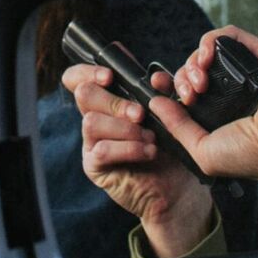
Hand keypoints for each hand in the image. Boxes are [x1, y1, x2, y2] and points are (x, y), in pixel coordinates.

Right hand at [62, 63, 211, 257]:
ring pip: (91, 121)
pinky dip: (129, 148)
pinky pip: (101, 150)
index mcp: (109, 100)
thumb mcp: (168, 114)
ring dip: (125, 128)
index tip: (110, 77)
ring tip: (150, 138)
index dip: (88, 72)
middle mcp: (95, 118)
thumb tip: (155, 78)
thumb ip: (162, 92)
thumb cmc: (172, 147)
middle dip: (115, 101)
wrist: (178, 186)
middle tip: (140, 115)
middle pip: (84, 94)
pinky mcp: (94, 166)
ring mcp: (91, 142)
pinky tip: (148, 152)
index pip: (79, 78)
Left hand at [149, 26, 257, 183]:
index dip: (167, 86)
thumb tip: (156, 102)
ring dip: (193, 62)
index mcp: (216, 116)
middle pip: (189, 71)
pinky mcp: (256, 54)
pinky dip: (209, 41)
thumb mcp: (202, 150)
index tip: (157, 85)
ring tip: (200, 82)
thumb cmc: (252, 155)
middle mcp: (228, 93)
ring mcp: (242, 73)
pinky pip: (227, 35)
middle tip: (189, 94)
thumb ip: (177, 126)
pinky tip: (206, 58)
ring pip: (204, 53)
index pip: (183, 93)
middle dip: (180, 79)